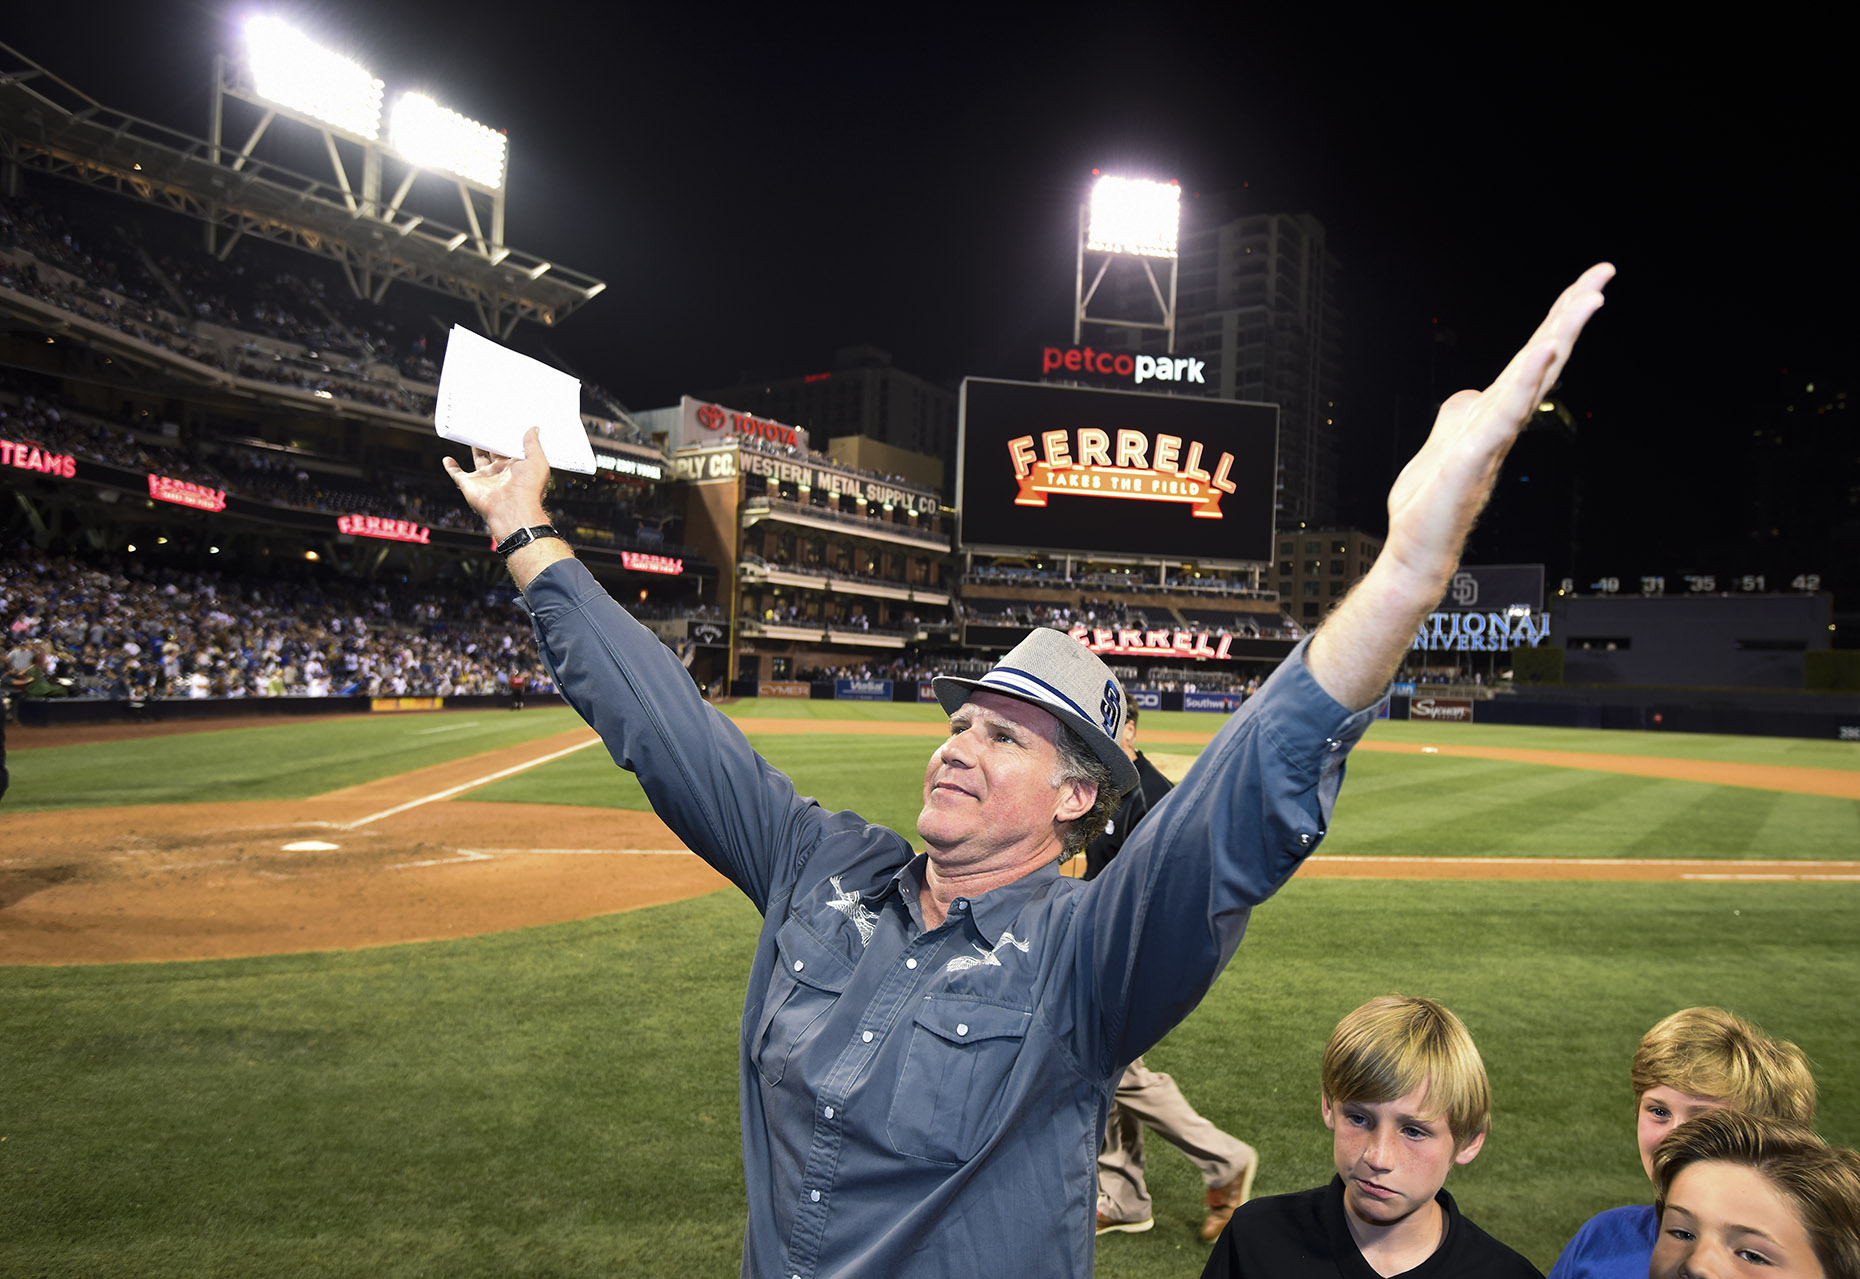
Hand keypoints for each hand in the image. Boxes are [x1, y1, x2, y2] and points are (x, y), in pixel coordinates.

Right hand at [442, 425, 551, 543]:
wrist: (512, 510)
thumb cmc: (529, 488)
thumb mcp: (537, 461)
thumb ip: (533, 444)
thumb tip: (534, 428)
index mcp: (516, 467)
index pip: (511, 448)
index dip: (508, 436)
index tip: (505, 422)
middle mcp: (500, 472)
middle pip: (493, 451)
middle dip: (490, 438)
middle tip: (487, 422)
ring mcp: (484, 478)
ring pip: (477, 458)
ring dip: (474, 447)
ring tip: (471, 431)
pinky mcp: (470, 484)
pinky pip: (457, 474)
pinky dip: (451, 467)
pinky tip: (447, 458)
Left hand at [1306, 263, 1613, 709]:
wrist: (1417, 551)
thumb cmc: (1428, 507)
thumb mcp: (1439, 446)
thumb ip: (1457, 417)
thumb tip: (1469, 394)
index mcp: (1493, 415)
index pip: (1531, 360)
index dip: (1557, 323)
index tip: (1587, 286)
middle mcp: (1501, 422)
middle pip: (1543, 360)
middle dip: (1571, 315)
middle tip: (1603, 275)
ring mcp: (1492, 438)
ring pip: (1532, 378)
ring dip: (1560, 337)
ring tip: (1588, 299)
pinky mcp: (1475, 455)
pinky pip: (1505, 412)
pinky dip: (1525, 381)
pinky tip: (1543, 353)